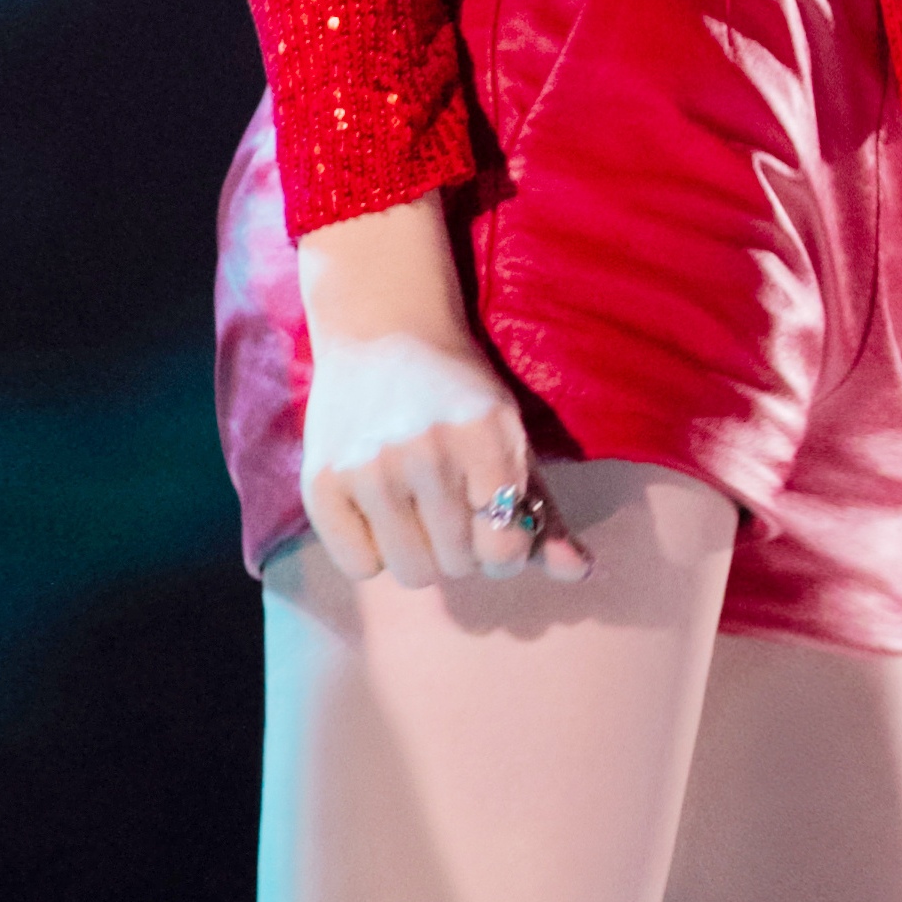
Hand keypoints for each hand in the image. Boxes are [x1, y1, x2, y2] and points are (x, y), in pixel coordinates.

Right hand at [296, 196, 590, 591]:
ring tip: (415, 508)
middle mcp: (426, 449)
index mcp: (485, 434)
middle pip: (457, 566)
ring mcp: (369, 466)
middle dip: (461, 548)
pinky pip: (359, 568)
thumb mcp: (509, 437)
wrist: (382, 327)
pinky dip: (371, 551)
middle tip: (449, 505)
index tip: (493, 525)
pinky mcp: (322, 481)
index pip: (505, 549)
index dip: (504, 549)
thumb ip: (544, 511)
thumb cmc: (458, 394)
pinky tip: (375, 508)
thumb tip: (579, 573)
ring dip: (419, 553)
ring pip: (410, 573)